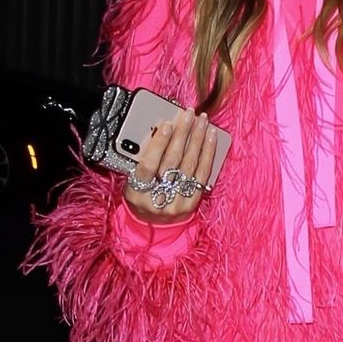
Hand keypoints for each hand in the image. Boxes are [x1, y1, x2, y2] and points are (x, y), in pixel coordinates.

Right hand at [123, 107, 217, 223]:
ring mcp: (178, 202)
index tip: (167, 125)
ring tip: (201, 120)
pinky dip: (208, 152)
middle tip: (188, 115)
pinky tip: (210, 137)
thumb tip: (158, 132)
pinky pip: (203, 174)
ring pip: (190, 165)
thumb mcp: (131, 182)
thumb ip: (141, 161)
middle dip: (182, 135)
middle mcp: (159, 200)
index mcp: (138, 194)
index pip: (148, 166)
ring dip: (197, 139)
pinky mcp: (194, 202)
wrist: (155, 226)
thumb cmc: (141, 198)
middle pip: (172, 162)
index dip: (158, 145)